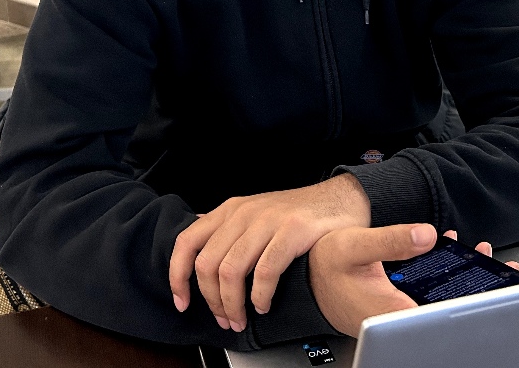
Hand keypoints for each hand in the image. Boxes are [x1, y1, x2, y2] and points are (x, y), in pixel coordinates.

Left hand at [169, 173, 369, 332]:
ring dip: (232, 305)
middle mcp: (243, 212)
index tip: (182, 302)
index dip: (177, 276)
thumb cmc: (297, 212)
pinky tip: (264, 305)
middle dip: (212, 301)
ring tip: (241, 320)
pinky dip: (260, 296)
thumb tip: (196, 244)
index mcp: (229, 210)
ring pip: (230, 271)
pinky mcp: (292, 230)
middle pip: (207, 264)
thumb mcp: (254, 213)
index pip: (187, 242)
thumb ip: (226, 229)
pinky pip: (265, 271)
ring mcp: (267, 220)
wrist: (341, 198)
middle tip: (224, 320)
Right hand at [308, 226, 518, 336]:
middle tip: (489, 259)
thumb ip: (391, 241)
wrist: (308, 280)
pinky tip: (447, 252)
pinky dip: (442, 275)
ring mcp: (399, 314)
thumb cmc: (324, 267)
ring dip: (460, 277)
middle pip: (444, 307)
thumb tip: (427, 235)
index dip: (468, 296)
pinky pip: (427, 294)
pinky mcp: (398, 307)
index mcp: (390, 311)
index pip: (438, 311)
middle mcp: (398, 318)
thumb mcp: (355, 245)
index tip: (488, 277)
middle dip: (472, 283)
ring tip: (476, 254)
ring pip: (438, 300)